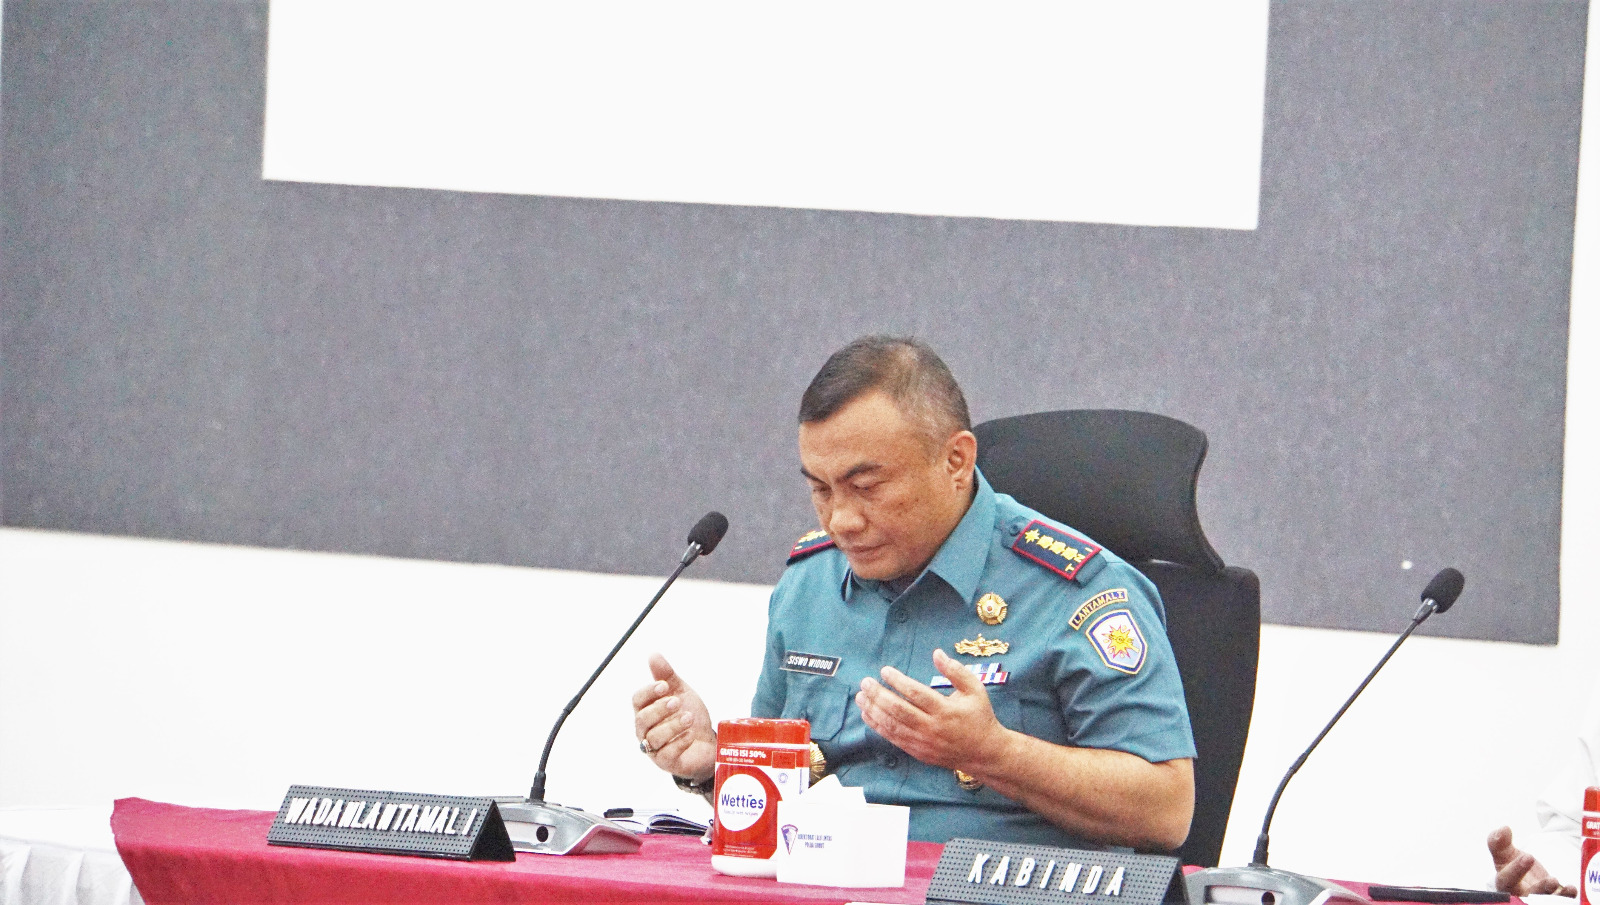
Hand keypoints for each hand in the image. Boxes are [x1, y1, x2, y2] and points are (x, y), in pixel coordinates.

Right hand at [631, 653, 715, 780]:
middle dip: (659, 709)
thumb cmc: (690, 715)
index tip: (664, 685)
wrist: (709, 741)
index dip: (648, 692)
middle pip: (642, 720)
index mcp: (647, 711)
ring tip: (689, 718)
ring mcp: (656, 748)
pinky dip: (679, 743)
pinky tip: (690, 735)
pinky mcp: (668, 762)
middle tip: (676, 701)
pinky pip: (667, 755)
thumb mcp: (681, 692)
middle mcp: (647, 730)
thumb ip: (666, 675)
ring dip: (672, 726)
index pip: (637, 700)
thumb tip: (653, 655)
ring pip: (654, 738)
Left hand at [854, 648, 1012, 771]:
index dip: (898, 681)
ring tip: (860, 697)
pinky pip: (893, 739)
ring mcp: (923, 742)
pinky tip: (868, 715)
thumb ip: (956, 671)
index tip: (884, 671)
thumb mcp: (975, 690)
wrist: (984, 753)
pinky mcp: (918, 752)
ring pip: (892, 726)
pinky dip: (878, 727)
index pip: (916, 693)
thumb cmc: (979, 716)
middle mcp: (932, 727)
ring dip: (873, 711)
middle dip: (878, 695)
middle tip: (865, 683)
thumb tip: (937, 653)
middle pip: (899, 710)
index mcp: (945, 710)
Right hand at [1488, 826, 1576, 896]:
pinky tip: (1571, 888)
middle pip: (1529, 896)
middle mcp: (1522, 894)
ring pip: (1545, 899)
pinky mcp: (1552, 898)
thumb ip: (1499, 842)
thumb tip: (1504, 828)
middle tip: (1552, 879)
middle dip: (1541, 889)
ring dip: (1553, 893)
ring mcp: (1538, 897)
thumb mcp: (1504, 853)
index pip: (1507, 880)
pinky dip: (1566, 895)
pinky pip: (1560, 900)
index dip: (1517, 870)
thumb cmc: (1511, 864)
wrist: (1525, 875)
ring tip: (1556, 881)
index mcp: (1506, 883)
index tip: (1528, 856)